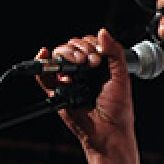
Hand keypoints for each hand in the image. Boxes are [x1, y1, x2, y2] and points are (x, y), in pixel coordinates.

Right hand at [37, 27, 134, 152]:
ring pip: (59, 57)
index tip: (100, 54)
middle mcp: (83, 72)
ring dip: (67, 53)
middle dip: (80, 48)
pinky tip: (45, 53)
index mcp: (99, 67)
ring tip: (79, 63)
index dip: (91, 43)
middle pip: (72, 47)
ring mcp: (69, 81)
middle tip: (92, 61)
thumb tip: (102, 31)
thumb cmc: (118, 109)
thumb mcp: (122, 76)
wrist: (109, 131)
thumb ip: (115, 52)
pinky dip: (41, 62)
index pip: (88, 44)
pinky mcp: (57, 92)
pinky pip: (44, 75)